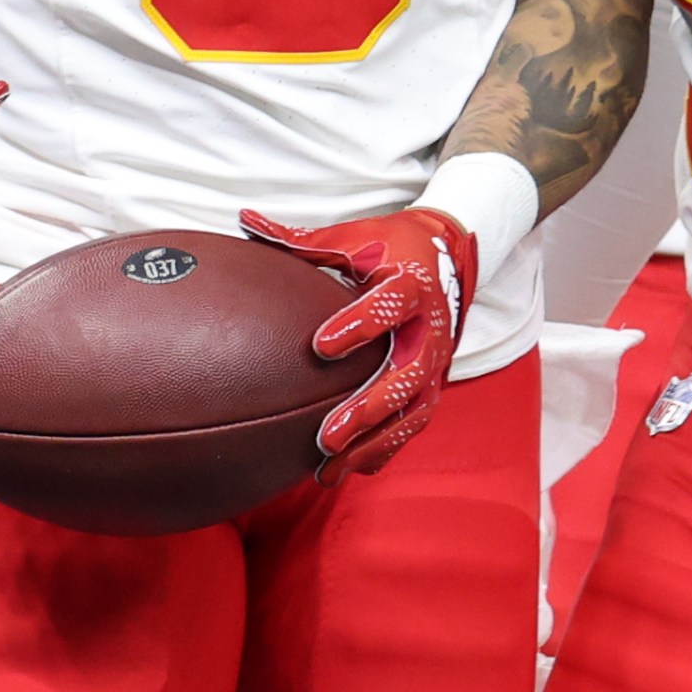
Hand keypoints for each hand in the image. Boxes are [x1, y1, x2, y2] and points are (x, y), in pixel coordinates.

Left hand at [240, 204, 477, 476]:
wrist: (447, 257)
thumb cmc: (389, 248)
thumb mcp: (351, 239)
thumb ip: (300, 241)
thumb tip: (245, 222)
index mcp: (410, 284)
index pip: (389, 306)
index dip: (359, 326)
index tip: (321, 346)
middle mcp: (429, 329)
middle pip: (405, 375)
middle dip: (367, 409)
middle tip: (326, 436)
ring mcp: (436, 363)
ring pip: (413, 411)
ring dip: (374, 442)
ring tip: (332, 465)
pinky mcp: (433, 384)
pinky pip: (414, 424)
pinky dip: (386, 449)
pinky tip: (353, 469)